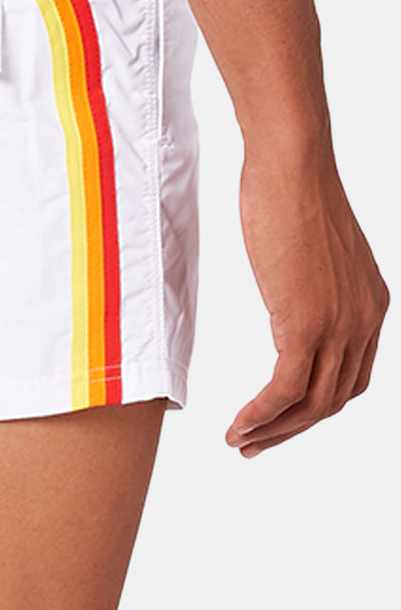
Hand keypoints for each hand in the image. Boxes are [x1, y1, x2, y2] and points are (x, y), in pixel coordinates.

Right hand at [226, 148, 388, 456]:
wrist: (291, 166)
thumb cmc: (291, 190)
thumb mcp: (313, 249)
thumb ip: (312, 282)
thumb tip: (291, 293)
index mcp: (370, 304)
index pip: (350, 377)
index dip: (315, 406)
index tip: (280, 417)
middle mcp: (364, 321)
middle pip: (334, 400)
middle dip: (293, 429)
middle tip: (256, 443)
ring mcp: (337, 325)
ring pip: (312, 404)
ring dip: (274, 430)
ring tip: (241, 441)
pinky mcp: (305, 323)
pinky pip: (285, 390)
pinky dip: (261, 415)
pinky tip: (239, 424)